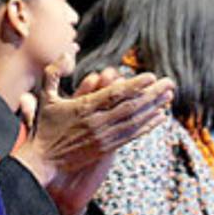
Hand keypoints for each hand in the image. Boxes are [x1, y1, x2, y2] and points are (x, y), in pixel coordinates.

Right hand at [12, 66, 172, 190]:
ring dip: (154, 108)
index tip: (151, 76)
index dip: (135, 85)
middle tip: (169, 83)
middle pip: (131, 106)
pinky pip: (131, 136)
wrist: (44, 161)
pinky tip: (160, 117)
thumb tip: (67, 53)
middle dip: (152, 94)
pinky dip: (147, 126)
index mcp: (83, 107)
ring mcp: (103, 137)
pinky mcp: (106, 149)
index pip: (115, 94)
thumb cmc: (45, 127)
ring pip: (134, 121)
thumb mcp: (44, 96)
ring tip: (169, 97)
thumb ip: (53, 72)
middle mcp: (97, 122)